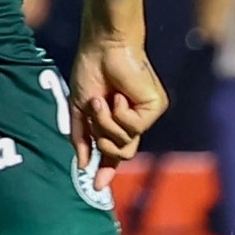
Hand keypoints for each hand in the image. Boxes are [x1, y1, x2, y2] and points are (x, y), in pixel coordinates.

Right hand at [70, 0, 164, 166]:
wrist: (103, 48)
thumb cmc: (91, 71)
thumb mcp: (79, 109)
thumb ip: (81, 137)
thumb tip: (83, 164)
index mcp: (116, 120)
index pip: (114, 152)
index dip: (106, 169)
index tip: (96, 186)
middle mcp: (134, 120)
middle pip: (121, 152)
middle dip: (103, 140)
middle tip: (94, 116)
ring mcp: (146, 115)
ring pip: (127, 142)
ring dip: (108, 123)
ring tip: (103, 100)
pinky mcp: (155, 108)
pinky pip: (135, 127)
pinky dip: (121, 114)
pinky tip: (120, 96)